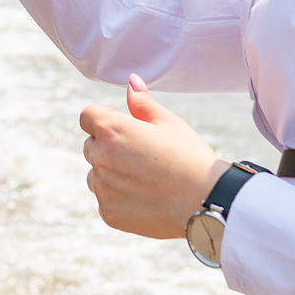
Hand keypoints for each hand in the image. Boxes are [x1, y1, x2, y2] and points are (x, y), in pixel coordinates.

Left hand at [78, 76, 225, 239]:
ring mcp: (102, 188)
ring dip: (111, 173)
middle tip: (142, 155)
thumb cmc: (190, 157)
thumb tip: (131, 81)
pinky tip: (146, 197)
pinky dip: (119, 198)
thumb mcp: (169, 123)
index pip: (88, 116)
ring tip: (146, 178)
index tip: (125, 128)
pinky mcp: (108, 213)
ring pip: (96, 175)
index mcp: (111, 130)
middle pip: (90, 146)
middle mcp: (99, 158)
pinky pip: (105, 199)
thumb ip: (142, 103)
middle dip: (108, 146)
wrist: (206, 202)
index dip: (105, 119)